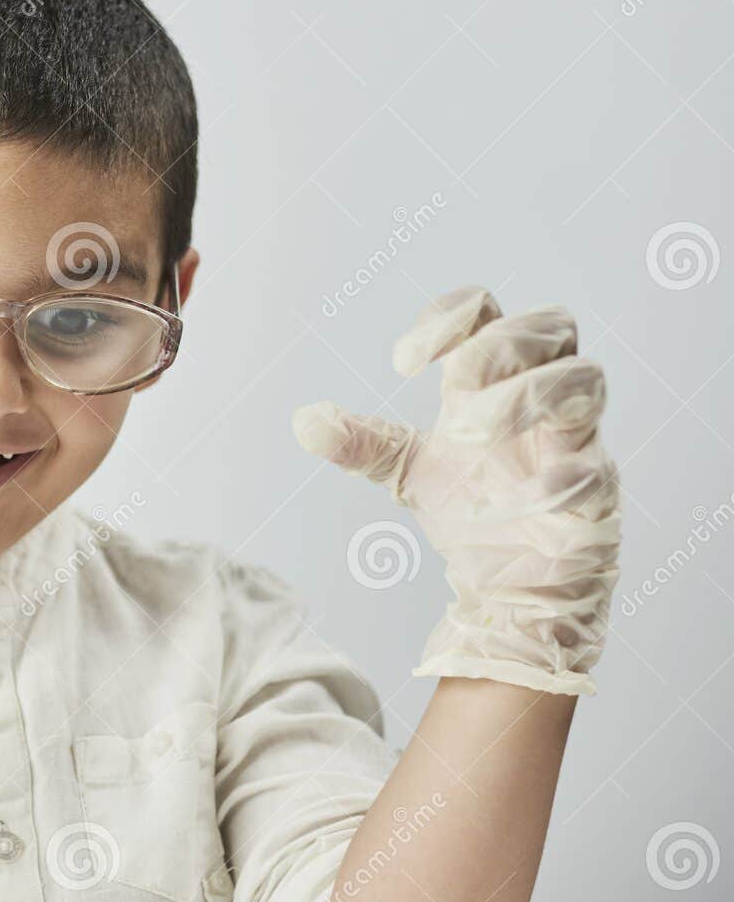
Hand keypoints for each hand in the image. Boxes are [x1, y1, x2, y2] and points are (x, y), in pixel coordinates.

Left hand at [293, 286, 621, 695]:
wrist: (512, 589)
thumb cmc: (474, 510)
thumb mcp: (408, 473)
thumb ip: (364, 445)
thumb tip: (305, 422)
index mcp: (494, 383)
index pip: (488, 313)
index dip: (450, 316)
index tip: (402, 362)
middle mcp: (542, 401)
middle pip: (552, 327)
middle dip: (499, 343)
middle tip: (451, 381)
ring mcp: (576, 442)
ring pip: (585, 379)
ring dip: (524, 395)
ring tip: (470, 431)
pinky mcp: (597, 494)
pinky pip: (594, 467)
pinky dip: (553, 476)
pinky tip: (513, 497)